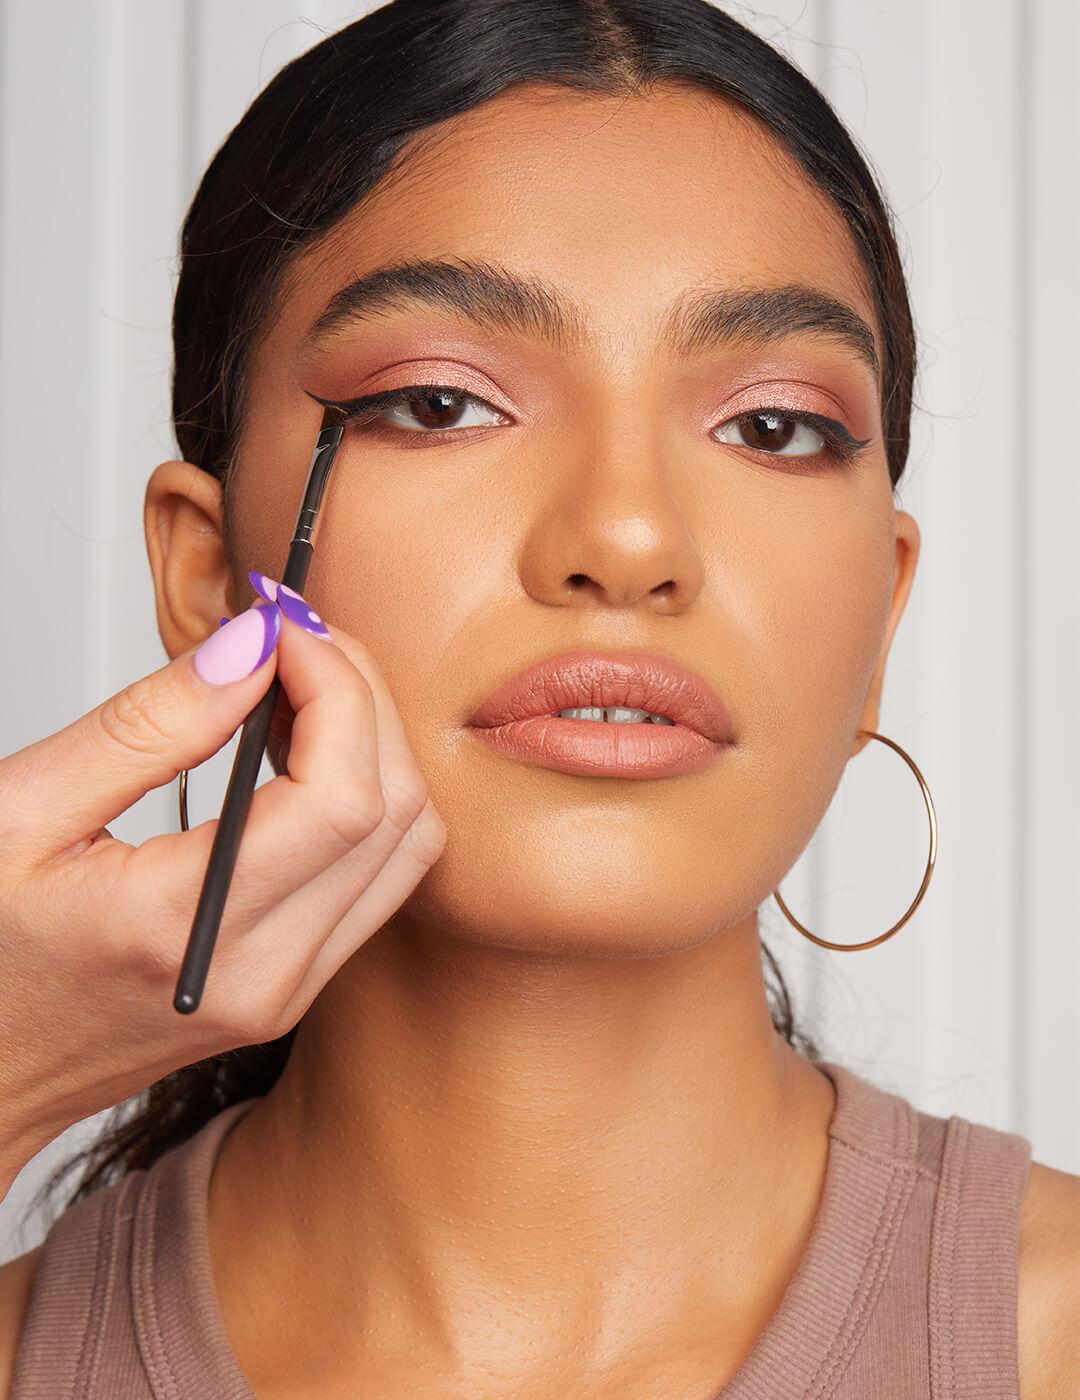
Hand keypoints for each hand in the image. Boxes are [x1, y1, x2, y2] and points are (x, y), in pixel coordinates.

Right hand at [0, 597, 445, 1194]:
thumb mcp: (22, 816)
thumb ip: (147, 727)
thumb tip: (251, 649)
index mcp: (190, 932)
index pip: (341, 795)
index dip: (335, 685)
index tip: (280, 622)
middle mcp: (265, 974)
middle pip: (396, 810)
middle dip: (362, 696)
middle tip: (291, 636)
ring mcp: (291, 989)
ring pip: (408, 843)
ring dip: (373, 743)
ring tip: (293, 684)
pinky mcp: (297, 984)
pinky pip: (382, 876)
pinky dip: (367, 794)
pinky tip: (300, 749)